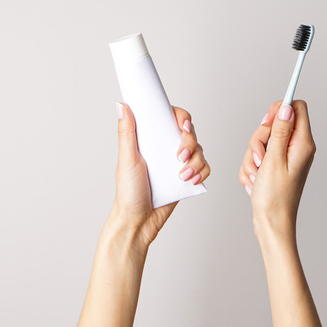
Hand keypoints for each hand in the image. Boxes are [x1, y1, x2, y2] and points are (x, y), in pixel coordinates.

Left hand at [111, 102, 209, 249]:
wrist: (139, 221)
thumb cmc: (128, 191)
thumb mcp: (127, 160)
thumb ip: (127, 133)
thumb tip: (122, 105)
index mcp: (151, 139)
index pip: (171, 118)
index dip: (181, 117)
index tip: (182, 126)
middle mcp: (166, 148)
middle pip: (189, 132)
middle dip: (190, 142)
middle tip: (180, 157)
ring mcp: (178, 163)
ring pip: (199, 151)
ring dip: (196, 161)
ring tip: (183, 175)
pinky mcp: (187, 178)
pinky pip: (204, 169)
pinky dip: (202, 173)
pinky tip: (191, 181)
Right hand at [239, 100, 315, 239]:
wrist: (271, 223)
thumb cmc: (275, 198)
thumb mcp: (274, 160)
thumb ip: (281, 131)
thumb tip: (287, 108)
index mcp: (302, 144)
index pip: (297, 108)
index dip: (280, 109)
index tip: (267, 121)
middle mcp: (297, 148)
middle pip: (274, 124)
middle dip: (259, 139)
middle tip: (260, 158)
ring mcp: (285, 157)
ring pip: (263, 141)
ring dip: (252, 156)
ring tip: (256, 175)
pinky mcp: (275, 166)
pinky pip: (258, 156)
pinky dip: (252, 167)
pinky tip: (255, 181)